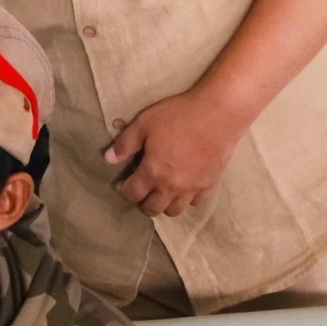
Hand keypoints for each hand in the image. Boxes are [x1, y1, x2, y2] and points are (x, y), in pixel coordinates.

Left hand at [103, 90, 244, 217]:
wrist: (218, 114)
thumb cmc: (178, 116)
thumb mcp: (144, 124)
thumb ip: (125, 144)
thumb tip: (108, 159)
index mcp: (153, 172)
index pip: (132, 194)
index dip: (123, 191)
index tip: (122, 184)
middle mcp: (172, 186)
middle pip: (153, 209)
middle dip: (142, 203)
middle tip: (141, 190)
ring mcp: (193, 188)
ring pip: (175, 210)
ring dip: (164, 204)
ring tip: (161, 191)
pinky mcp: (211, 184)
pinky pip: (196, 202)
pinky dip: (187, 199)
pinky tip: (184, 187)